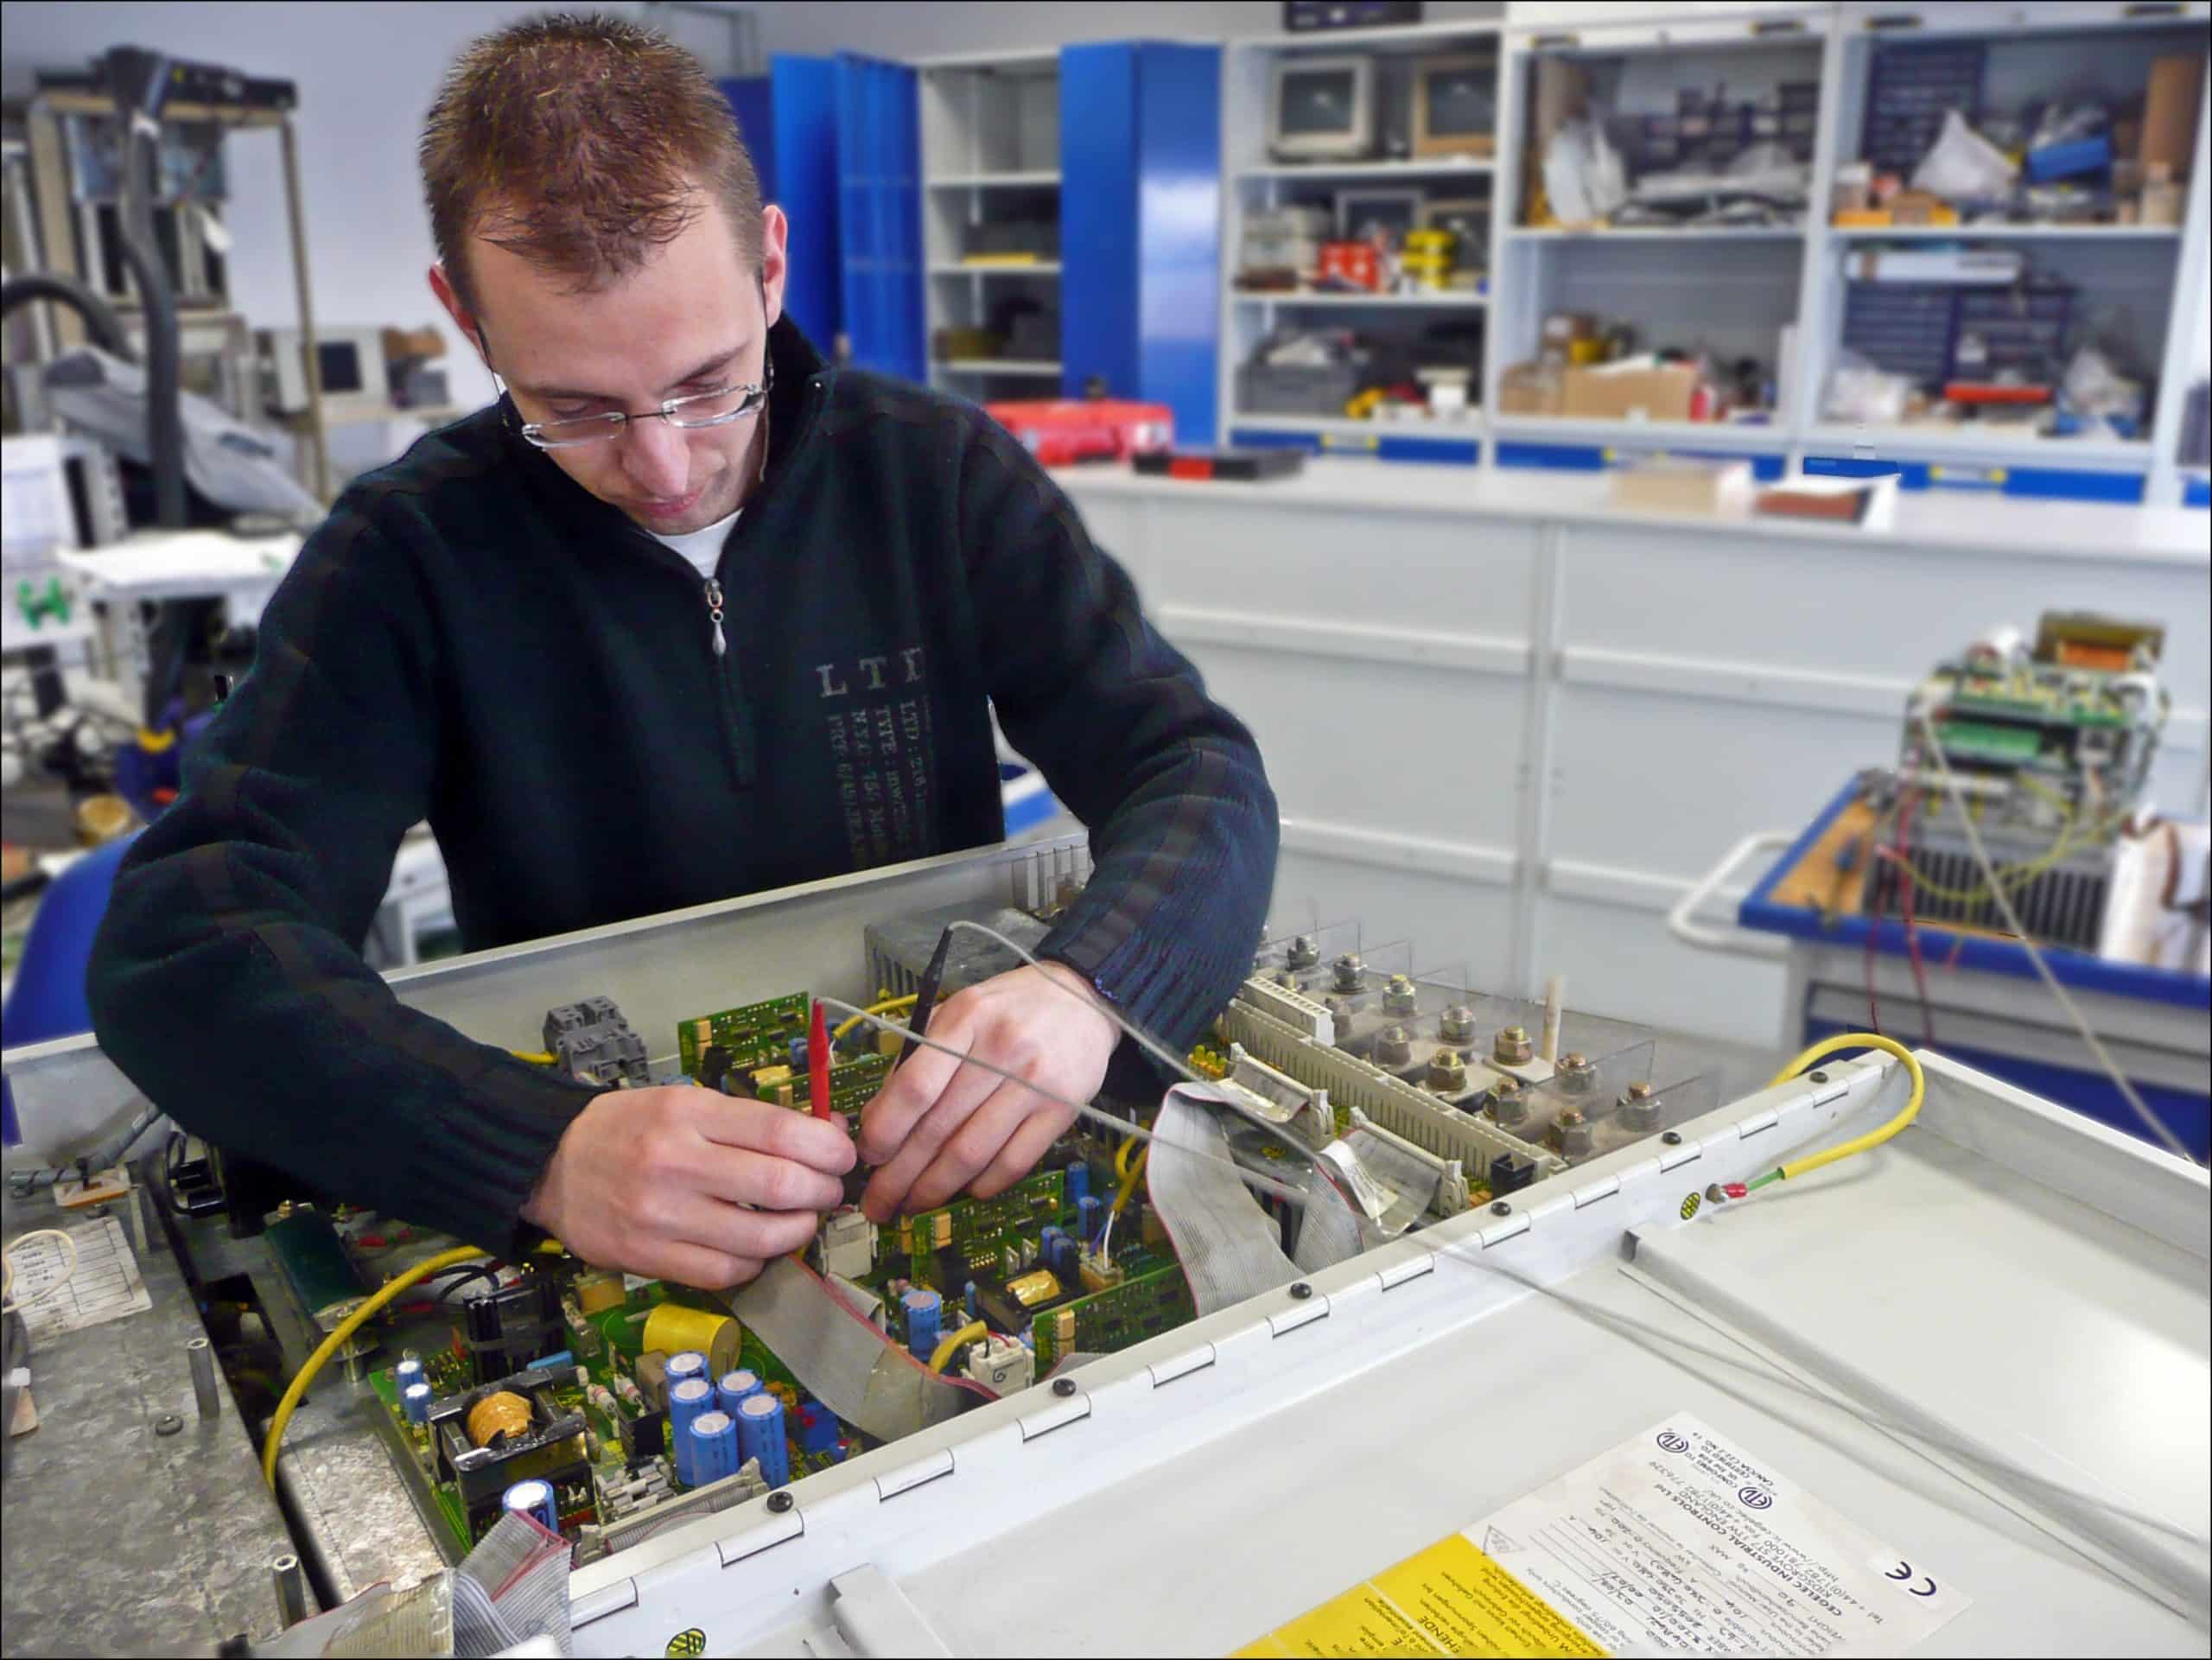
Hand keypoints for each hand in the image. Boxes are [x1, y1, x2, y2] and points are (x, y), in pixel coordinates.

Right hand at [523, 1086, 854, 1287]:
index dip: (829, 1148)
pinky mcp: (647, 1257)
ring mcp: (660, 1215)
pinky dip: (756, 1262)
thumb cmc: (629, 1128)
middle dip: (822, 1191)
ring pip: (760, 1236)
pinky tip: (759, 1247)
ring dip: (798, 1231)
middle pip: (780, 1184)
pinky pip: (725, 1271)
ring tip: (800, 1220)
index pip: (781, 1130)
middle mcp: (676, 1162)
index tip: (843, 1156)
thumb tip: (829, 1136)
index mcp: (688, 1112)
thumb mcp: (687, 1102)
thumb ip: (752, 1121)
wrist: (551, 1164)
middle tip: (828, 1191)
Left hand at [857, 961, 1117, 1222]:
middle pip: (938, 1129)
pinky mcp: (1063, 1111)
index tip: (868, 1155)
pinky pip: (1014, 1163)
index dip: (886, 1129)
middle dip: (899, 1175)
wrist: (1083, 1000)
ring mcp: (1035, 1084)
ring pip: (972, 1154)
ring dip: (935, 1189)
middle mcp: (1001, 1050)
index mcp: (966, 1020)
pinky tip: (964, 1191)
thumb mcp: (959, 1012)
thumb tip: (878, 1118)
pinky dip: (983, 1185)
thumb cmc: (1009, 1009)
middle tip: (878, 1202)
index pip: (915, 1086)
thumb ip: (920, 1057)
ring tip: (913, 1204)